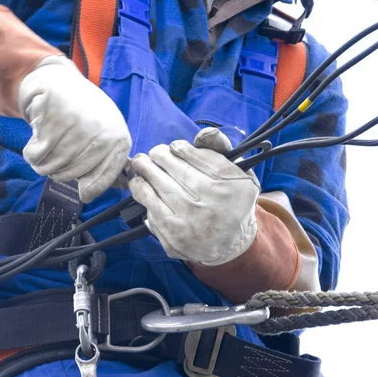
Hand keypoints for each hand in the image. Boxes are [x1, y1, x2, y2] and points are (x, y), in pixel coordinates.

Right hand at [18, 56, 131, 202]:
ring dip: (43, 161)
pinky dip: (31, 151)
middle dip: (60, 170)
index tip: (83, 187)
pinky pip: (35, 155)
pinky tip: (39, 136)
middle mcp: (102, 131)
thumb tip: (88, 195)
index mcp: (118, 140)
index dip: (88, 188)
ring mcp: (78, 122)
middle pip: (72, 176)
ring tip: (50, 142)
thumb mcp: (102, 138)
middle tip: (60, 150)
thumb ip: (103, 166)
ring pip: (51, 167)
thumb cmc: (83, 116)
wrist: (60, 81)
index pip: (101, 181)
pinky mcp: (53, 115)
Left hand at [129, 128, 259, 265]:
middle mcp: (212, 205)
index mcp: (231, 185)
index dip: (177, 148)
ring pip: (158, 190)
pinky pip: (152, 211)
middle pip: (173, 172)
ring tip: (140, 165)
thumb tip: (203, 134)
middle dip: (156, 158)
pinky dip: (143, 196)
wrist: (231, 243)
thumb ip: (220, 148)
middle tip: (150, 154)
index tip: (172, 148)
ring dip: (144, 174)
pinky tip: (140, 187)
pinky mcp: (175, 239)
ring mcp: (192, 224)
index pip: (194, 156)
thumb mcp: (237, 172)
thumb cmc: (230, 200)